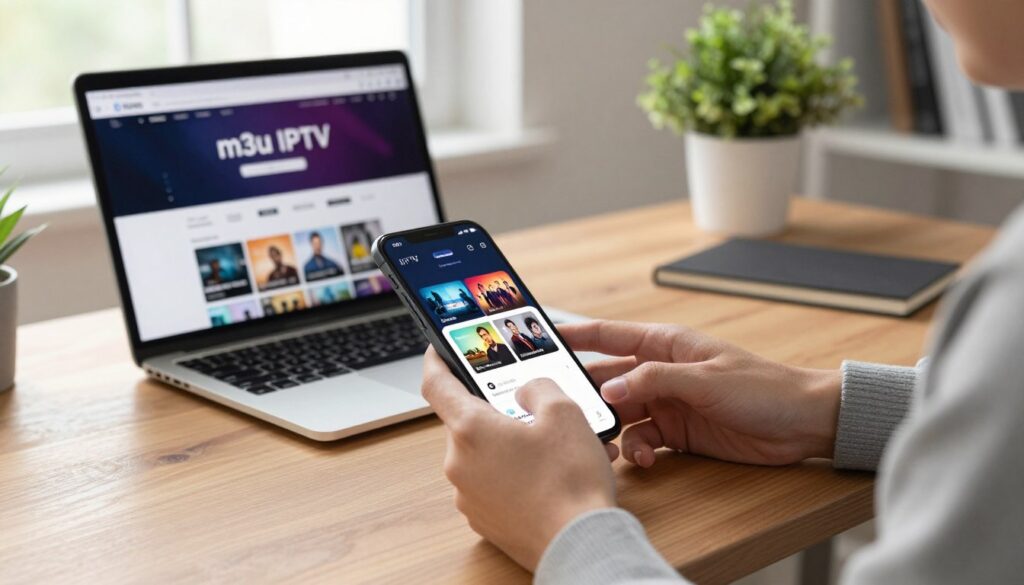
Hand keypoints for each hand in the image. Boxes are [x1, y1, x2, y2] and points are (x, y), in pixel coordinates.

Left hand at [420, 347, 616, 570]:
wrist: (580, 544)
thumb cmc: (571, 480)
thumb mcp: (565, 411)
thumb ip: (539, 387)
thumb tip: (527, 391)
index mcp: (470, 429)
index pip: (436, 384)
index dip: (436, 360)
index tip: (438, 349)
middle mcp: (459, 463)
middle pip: (467, 421)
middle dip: (497, 412)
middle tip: (532, 409)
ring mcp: (469, 496)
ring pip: (484, 454)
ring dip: (511, 444)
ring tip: (554, 448)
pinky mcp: (483, 520)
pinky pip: (493, 484)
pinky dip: (515, 474)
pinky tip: (550, 476)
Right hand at [560, 320, 841, 467]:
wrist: (802, 424)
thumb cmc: (763, 387)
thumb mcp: (705, 379)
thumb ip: (654, 380)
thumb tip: (608, 387)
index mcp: (666, 344)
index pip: (610, 334)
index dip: (575, 335)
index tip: (541, 339)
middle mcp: (661, 372)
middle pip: (608, 380)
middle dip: (587, 396)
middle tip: (567, 412)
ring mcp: (668, 403)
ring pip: (621, 414)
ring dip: (612, 430)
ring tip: (610, 445)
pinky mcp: (677, 433)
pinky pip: (641, 440)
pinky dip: (636, 450)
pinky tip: (641, 460)